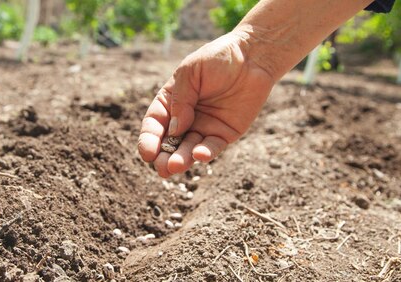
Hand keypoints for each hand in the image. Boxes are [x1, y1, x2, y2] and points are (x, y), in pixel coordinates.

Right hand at [138, 31, 275, 177]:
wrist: (253, 56)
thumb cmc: (218, 57)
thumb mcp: (191, 72)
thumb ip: (181, 100)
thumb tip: (174, 130)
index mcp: (171, 101)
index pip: (155, 123)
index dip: (148, 139)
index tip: (147, 153)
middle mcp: (185, 118)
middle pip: (169, 142)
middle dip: (163, 157)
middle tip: (162, 168)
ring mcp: (204, 127)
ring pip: (189, 149)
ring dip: (182, 159)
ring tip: (176, 165)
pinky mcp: (224, 134)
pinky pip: (212, 147)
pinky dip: (206, 153)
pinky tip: (200, 155)